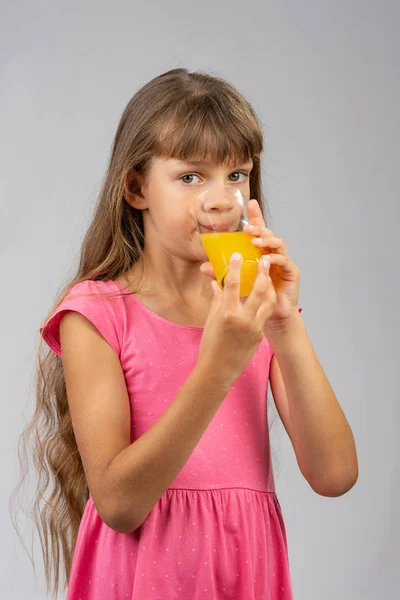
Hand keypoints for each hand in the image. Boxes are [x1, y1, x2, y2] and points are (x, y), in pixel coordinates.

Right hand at [197, 251, 276, 383]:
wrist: (218, 370)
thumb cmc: (210, 346)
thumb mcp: (211, 321)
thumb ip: (217, 300)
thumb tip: (216, 283)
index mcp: (227, 314)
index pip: (233, 285)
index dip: (236, 268)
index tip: (238, 255)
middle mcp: (243, 319)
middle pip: (257, 290)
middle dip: (262, 273)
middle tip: (264, 259)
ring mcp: (254, 328)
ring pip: (267, 302)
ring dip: (269, 287)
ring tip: (269, 276)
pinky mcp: (260, 336)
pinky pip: (264, 315)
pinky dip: (265, 303)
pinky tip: (265, 295)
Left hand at [200, 199, 300, 327]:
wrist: (272, 316)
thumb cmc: (255, 298)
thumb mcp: (236, 283)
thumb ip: (222, 273)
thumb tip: (203, 267)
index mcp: (261, 253)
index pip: (259, 231)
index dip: (256, 217)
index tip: (250, 203)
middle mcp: (273, 254)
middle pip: (269, 234)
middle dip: (259, 228)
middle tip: (247, 228)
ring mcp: (284, 262)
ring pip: (278, 244)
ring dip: (267, 241)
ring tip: (255, 242)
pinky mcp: (292, 273)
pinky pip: (285, 262)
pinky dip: (275, 259)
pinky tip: (266, 259)